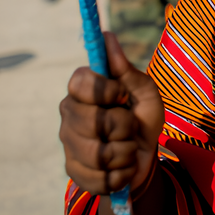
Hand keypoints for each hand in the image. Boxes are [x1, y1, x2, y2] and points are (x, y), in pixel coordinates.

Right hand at [59, 32, 164, 195]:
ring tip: (127, 147)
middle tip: (130, 126)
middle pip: (93, 121)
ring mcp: (68, 145)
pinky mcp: (73, 172)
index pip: (79, 82)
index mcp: (82, 90)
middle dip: (124, 127)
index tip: (122, 95)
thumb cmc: (142, 115)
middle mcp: (68, 114)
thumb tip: (107, 36)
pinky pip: (100, 178)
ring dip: (125, 152)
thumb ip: (126, 69)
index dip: (105, 90)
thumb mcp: (145, 91)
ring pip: (98, 153)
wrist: (145, 154)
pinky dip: (121, 175)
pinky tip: (122, 167)